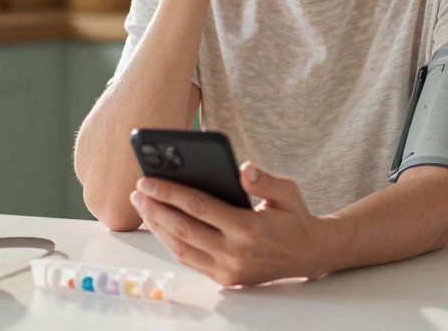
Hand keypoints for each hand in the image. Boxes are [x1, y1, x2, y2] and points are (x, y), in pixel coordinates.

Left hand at [130, 161, 332, 287]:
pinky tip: (160, 223)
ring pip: (181, 249)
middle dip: (155, 209)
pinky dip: (170, 242)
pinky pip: (189, 260)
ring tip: (142, 205)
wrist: (310, 255)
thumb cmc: (295, 218)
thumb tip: (243, 168)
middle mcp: (235, 254)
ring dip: (157, 226)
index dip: (169, 193)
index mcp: (248, 229)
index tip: (147, 180)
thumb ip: (264, 180)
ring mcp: (228, 270)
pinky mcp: (225, 279)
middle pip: (183, 229)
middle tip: (137, 191)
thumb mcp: (288, 191)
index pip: (199, 207)